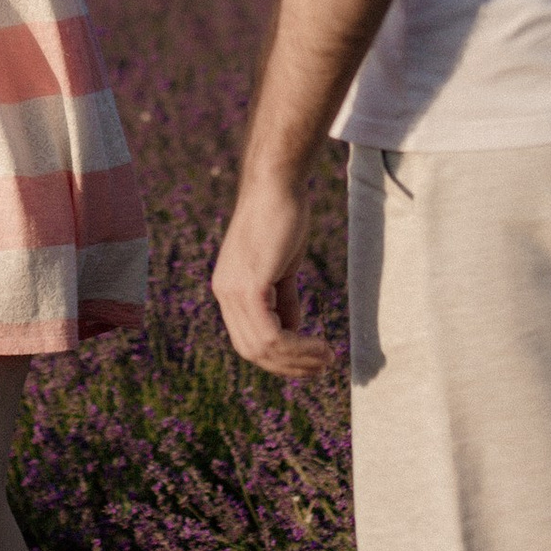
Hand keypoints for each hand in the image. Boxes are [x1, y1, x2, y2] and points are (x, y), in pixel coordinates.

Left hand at [210, 183, 340, 377]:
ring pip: (262, 347)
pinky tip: (320, 344)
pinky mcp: (249, 285)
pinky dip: (298, 346)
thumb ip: (282, 298)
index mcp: (228, 289)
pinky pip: (271, 334)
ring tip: (326, 358)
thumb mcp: (281, 266)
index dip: (278, 358)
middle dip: (289, 365)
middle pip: (252, 351)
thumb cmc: (282, 218)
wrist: (277, 185)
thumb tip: (292, 329)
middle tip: (322, 365)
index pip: (247, 340)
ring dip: (298, 359)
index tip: (310, 360)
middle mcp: (224, 293)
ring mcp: (233, 290)